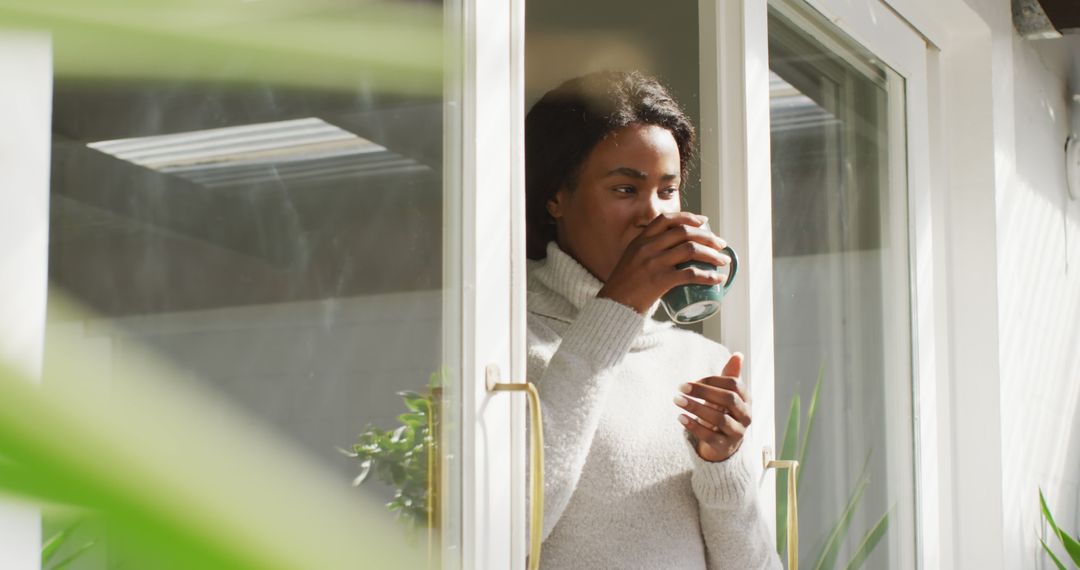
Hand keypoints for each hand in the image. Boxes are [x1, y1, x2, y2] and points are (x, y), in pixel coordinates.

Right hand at [597, 212, 731, 313]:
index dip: (688, 217)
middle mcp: (647, 247)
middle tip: (721, 245)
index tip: (704, 221)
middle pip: (684, 232)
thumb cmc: (623, 287)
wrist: (612, 307)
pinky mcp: (659, 280)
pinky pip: (690, 274)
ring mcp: (653, 263)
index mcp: (640, 240)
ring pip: (691, 250)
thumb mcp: (631, 260)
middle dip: (708, 237)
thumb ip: (647, 252)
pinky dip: (708, 276)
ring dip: (713, 254)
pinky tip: (717, 279)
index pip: (666, 219)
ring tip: (723, 261)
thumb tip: (672, 251)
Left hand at [674, 353, 750, 462]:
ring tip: (677, 400)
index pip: (733, 384)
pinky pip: (711, 436)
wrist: (724, 443)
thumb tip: (738, 355)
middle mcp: (746, 415)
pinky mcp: (725, 446)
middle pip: (729, 399)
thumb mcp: (724, 394)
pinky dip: (694, 426)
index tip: (690, 381)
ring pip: (720, 419)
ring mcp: (737, 432)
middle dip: (704, 392)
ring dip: (696, 408)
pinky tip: (680, 417)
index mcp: (746, 399)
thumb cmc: (722, 412)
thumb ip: (730, 376)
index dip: (711, 381)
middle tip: (681, 388)